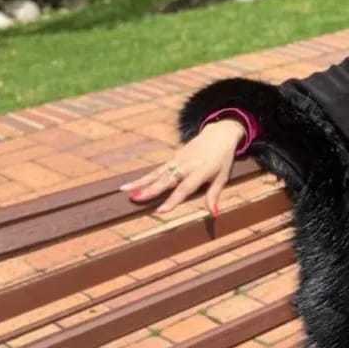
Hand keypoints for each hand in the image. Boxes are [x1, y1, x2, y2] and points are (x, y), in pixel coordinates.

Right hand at [118, 119, 244, 216]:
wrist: (219, 133)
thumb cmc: (223, 159)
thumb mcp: (222, 177)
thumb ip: (214, 195)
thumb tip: (214, 214)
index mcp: (200, 171)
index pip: (184, 189)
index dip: (172, 200)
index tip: (160, 211)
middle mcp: (186, 166)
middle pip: (166, 180)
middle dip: (150, 190)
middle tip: (136, 199)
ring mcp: (178, 160)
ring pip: (157, 173)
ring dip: (141, 182)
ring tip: (125, 191)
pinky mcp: (173, 158)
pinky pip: (157, 169)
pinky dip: (145, 177)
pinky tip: (131, 184)